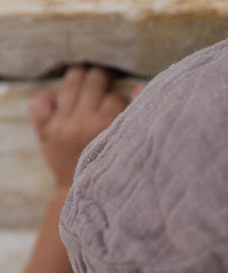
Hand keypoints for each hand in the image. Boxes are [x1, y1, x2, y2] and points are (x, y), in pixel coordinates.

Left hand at [29, 66, 127, 188]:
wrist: (86, 196)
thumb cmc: (110, 171)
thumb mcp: (128, 146)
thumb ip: (136, 115)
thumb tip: (141, 86)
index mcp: (108, 127)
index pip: (116, 97)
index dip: (120, 99)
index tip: (120, 105)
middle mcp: (83, 123)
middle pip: (94, 82)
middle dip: (102, 77)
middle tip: (105, 78)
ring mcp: (61, 126)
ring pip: (70, 84)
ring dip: (80, 76)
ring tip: (86, 76)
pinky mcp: (46, 132)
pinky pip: (40, 104)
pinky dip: (47, 99)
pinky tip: (57, 101)